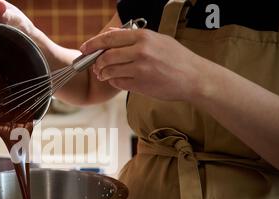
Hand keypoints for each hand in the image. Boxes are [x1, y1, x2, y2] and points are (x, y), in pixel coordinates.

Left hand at [80, 28, 207, 101]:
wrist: (194, 78)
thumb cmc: (177, 58)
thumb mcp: (157, 40)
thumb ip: (132, 36)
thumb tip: (110, 33)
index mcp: (144, 37)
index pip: (110, 38)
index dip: (93, 43)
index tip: (85, 48)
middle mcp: (140, 52)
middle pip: (106, 56)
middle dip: (96, 62)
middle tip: (94, 66)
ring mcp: (140, 69)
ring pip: (110, 70)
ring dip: (103, 73)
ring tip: (103, 74)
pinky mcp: (140, 85)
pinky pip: (118, 83)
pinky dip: (113, 82)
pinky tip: (116, 80)